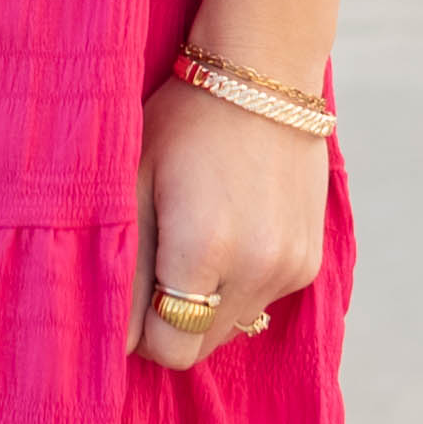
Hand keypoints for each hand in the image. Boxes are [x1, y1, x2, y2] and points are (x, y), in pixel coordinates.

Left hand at [129, 70, 326, 366]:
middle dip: (165, 323)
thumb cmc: (183, 122)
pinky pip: (259, 303)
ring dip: (202, 306)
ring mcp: (290, 269)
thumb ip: (124, 264)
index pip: (162, 346)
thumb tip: (113, 335)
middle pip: (195, 348)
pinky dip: (235, 287)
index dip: (134, 330)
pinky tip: (226, 233)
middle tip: (151, 267)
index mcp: (203, 251)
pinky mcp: (309, 262)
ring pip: (228, 329)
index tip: (124, 293)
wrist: (264, 75)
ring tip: (190, 243)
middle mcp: (255, 271)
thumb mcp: (136, 183)